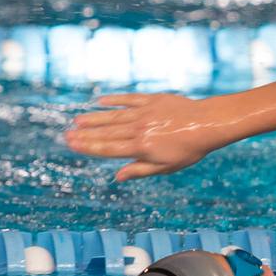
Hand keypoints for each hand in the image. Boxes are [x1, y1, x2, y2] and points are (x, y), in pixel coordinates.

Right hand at [66, 93, 224, 180]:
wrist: (208, 124)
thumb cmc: (189, 150)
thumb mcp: (166, 167)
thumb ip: (140, 170)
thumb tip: (117, 177)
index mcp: (141, 148)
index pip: (109, 148)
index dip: (89, 147)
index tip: (73, 145)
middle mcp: (139, 129)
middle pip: (107, 133)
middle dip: (85, 134)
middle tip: (67, 134)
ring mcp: (145, 113)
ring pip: (114, 116)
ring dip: (94, 118)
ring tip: (77, 120)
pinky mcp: (152, 100)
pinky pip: (129, 99)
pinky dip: (114, 100)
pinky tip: (100, 101)